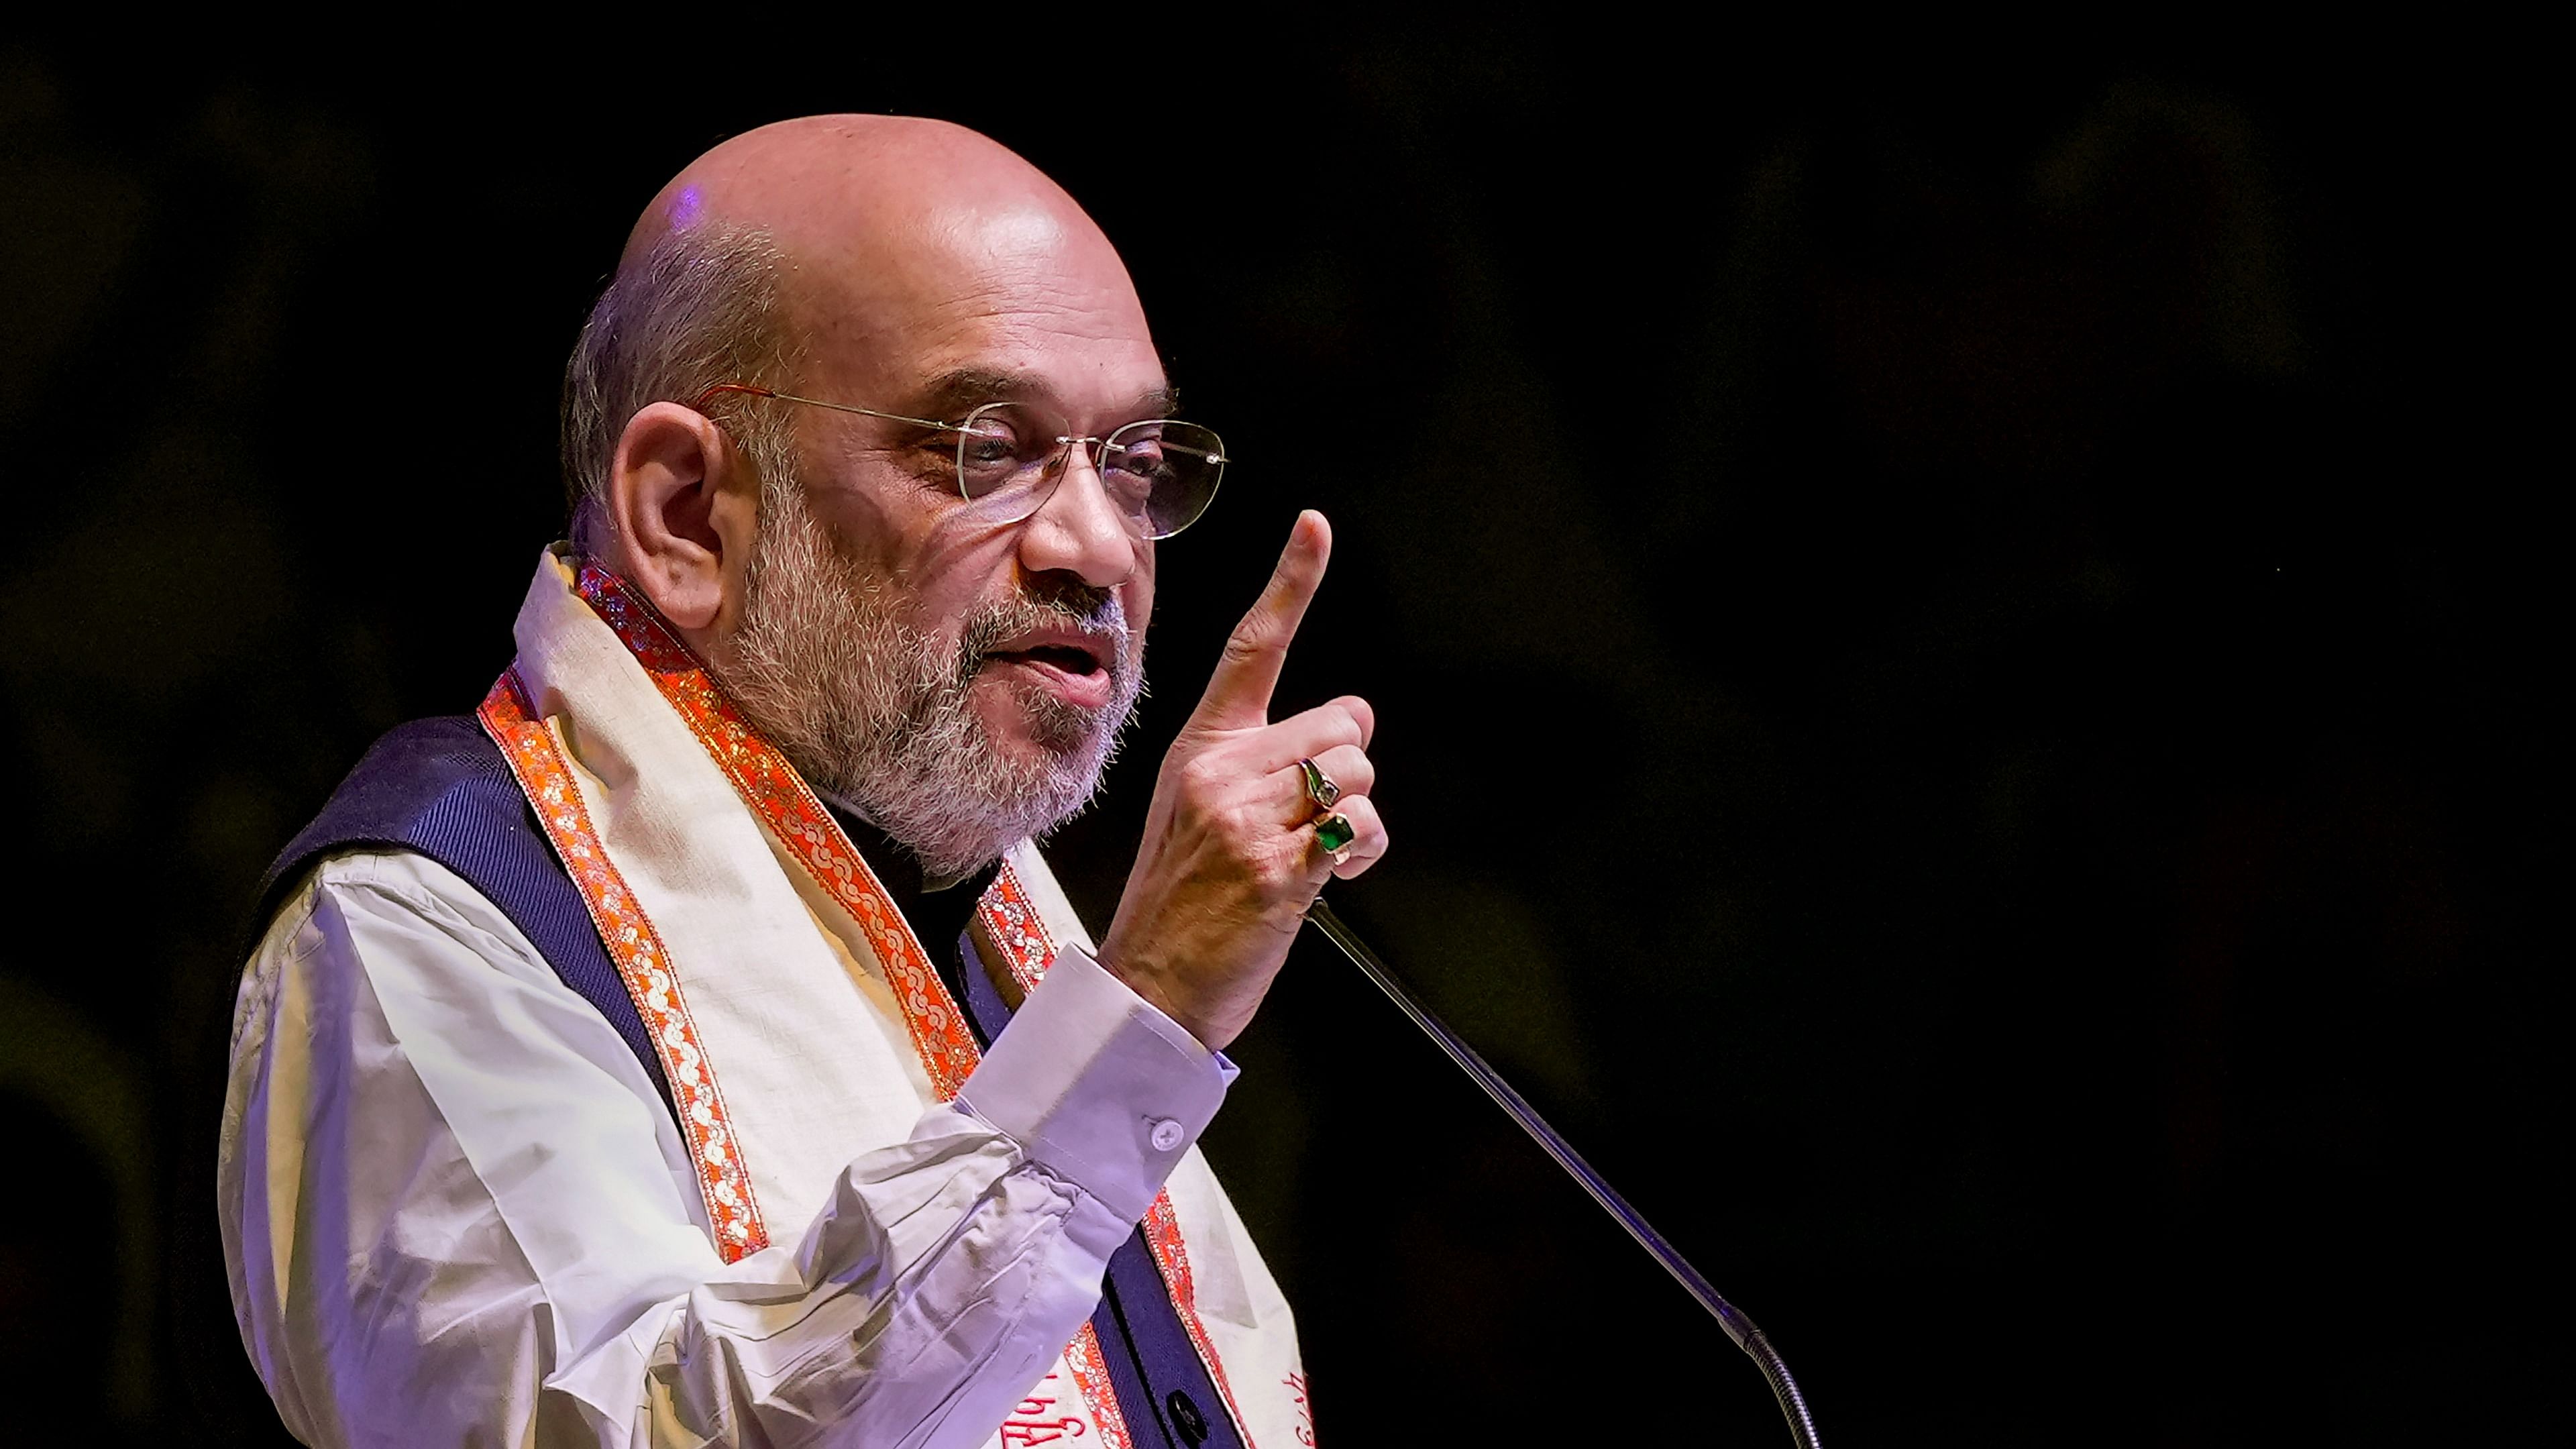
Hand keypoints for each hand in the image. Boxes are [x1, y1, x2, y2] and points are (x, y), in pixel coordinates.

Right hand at [1098, 510, 1386, 1049]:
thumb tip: (1342, 743)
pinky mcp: (1278, 866)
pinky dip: (1359, 853)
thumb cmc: (1184, 904)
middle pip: (1343, 723)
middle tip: (1306, 820)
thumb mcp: (1200, 813)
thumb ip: (1260, 767)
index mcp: (1200, 748)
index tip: (1317, 524)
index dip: (1291, 581)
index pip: (1250, 647)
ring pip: (1358, 772)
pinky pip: (1360, 826)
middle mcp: (1219, 770)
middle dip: (1346, 768)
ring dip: (1356, 816)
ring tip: (1311, 854)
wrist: (1149, 987)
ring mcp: (1246, 817)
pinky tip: (1323, 881)